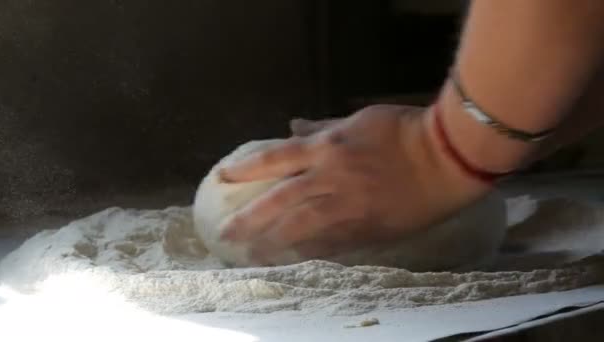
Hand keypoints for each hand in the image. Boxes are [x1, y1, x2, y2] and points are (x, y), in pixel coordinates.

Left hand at [219, 105, 488, 264]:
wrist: (446, 158)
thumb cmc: (403, 130)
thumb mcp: (359, 118)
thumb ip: (323, 125)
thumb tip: (293, 125)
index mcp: (326, 149)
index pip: (274, 159)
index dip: (245, 169)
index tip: (223, 178)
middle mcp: (329, 180)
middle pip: (279, 203)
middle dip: (249, 219)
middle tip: (226, 234)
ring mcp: (347, 208)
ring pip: (300, 229)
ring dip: (272, 242)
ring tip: (251, 254)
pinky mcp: (366, 230)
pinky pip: (331, 245)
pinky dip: (309, 252)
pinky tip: (293, 260)